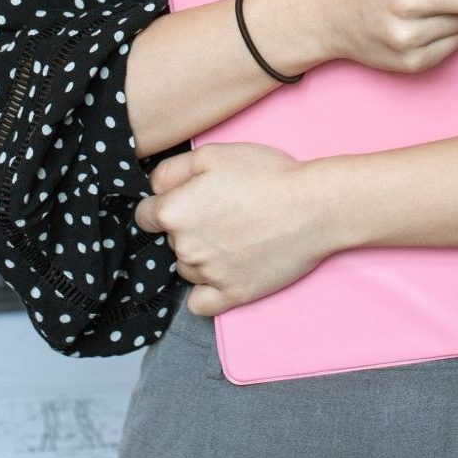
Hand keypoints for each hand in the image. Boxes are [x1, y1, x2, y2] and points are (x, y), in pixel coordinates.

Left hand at [133, 142, 334, 314]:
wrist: (312, 207)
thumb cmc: (265, 174)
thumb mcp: (213, 154)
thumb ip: (171, 170)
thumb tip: (153, 188)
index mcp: (175, 212)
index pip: (145, 216)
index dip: (164, 204)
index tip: (187, 199)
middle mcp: (185, 247)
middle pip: (170, 241)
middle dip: (188, 227)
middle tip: (222, 211)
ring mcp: (208, 275)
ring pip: (186, 267)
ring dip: (200, 255)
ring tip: (234, 234)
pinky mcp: (232, 295)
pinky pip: (199, 303)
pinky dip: (205, 290)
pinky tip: (221, 273)